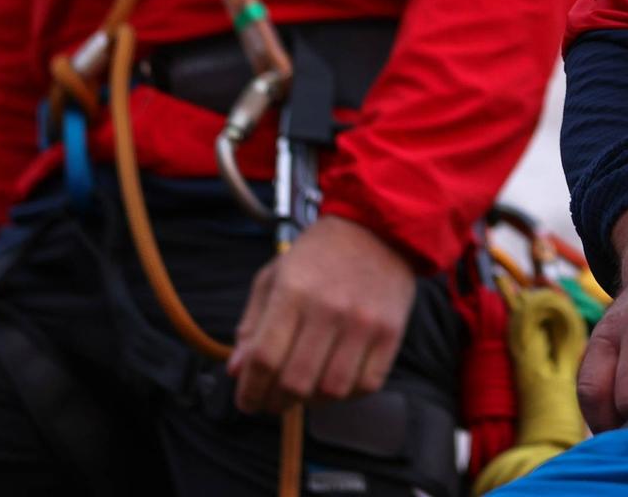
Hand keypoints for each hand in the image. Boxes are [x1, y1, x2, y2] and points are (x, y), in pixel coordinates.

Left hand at [229, 214, 418, 414]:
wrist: (379, 225)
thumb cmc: (320, 253)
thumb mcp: (275, 274)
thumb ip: (252, 323)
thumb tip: (236, 371)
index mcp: (294, 290)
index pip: (264, 359)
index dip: (249, 390)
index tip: (246, 401)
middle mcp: (329, 308)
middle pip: (294, 382)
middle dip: (275, 402)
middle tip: (273, 400)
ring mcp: (363, 321)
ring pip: (329, 391)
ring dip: (311, 402)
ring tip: (305, 391)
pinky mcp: (390, 331)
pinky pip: (365, 384)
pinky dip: (347, 394)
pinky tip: (336, 380)